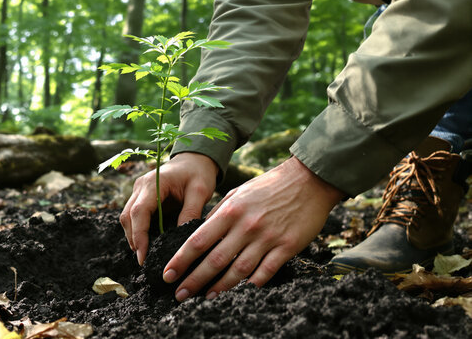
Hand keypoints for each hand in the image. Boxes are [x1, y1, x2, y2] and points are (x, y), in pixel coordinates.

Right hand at [120, 152, 218, 265]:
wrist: (194, 160)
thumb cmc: (198, 173)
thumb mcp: (200, 191)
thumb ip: (190, 212)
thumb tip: (182, 241)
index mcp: (154, 182)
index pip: (139, 211)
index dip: (139, 235)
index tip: (143, 256)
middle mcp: (140, 186)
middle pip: (128, 216)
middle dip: (134, 240)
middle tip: (145, 262)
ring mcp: (138, 192)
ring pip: (127, 218)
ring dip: (134, 237)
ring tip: (146, 256)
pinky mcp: (141, 198)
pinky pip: (134, 217)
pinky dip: (138, 231)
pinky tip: (148, 245)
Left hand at [162, 156, 344, 300]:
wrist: (308, 180)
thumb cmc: (269, 186)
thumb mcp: (238, 193)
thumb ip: (219, 213)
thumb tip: (200, 232)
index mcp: (230, 211)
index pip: (198, 240)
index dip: (180, 260)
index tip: (168, 274)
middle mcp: (245, 226)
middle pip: (214, 260)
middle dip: (194, 280)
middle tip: (180, 294)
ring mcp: (267, 238)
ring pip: (239, 270)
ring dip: (221, 287)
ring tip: (207, 296)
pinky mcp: (287, 246)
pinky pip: (266, 271)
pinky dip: (254, 283)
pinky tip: (243, 290)